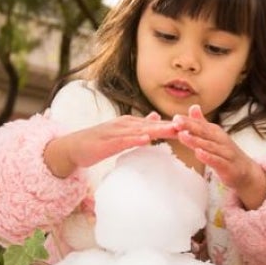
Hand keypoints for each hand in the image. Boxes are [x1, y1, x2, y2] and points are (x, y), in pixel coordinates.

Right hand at [44, 112, 177, 177]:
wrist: (74, 147)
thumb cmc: (98, 142)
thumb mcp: (121, 133)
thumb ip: (138, 126)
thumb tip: (154, 117)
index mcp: (131, 123)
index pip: (156, 124)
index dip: (173, 124)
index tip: (192, 126)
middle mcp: (125, 124)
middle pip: (153, 124)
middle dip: (171, 124)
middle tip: (190, 124)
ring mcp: (116, 132)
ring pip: (141, 130)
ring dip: (158, 129)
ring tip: (175, 129)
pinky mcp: (107, 142)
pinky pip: (124, 140)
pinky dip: (136, 139)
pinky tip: (147, 139)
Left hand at [173, 105, 265, 209]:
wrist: (246, 171)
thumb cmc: (226, 153)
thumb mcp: (213, 136)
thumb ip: (202, 123)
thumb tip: (193, 106)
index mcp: (215, 132)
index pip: (200, 125)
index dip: (188, 121)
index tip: (175, 118)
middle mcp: (220, 140)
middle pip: (204, 132)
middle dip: (190, 126)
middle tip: (176, 122)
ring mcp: (225, 153)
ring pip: (209, 146)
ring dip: (196, 140)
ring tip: (182, 136)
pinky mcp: (227, 166)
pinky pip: (216, 161)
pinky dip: (208, 157)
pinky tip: (198, 153)